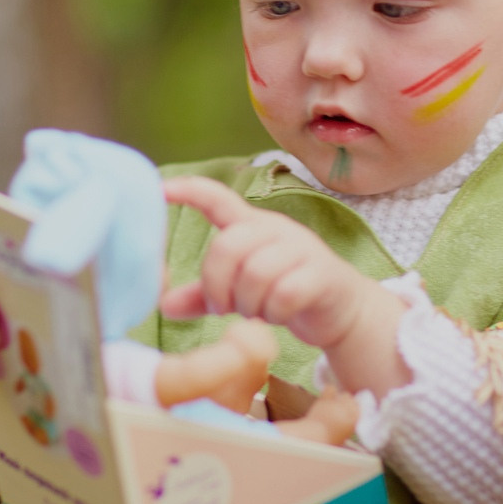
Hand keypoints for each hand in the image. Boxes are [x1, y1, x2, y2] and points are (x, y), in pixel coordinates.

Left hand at [161, 175, 370, 349]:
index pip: (217, 198)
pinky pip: (284, 294)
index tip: (160, 188)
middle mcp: (276, 229)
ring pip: (255, 273)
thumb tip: (165, 304)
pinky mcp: (321, 273)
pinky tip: (279, 315)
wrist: (343, 309)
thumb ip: (206, 295)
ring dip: (248, 303)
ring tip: (257, 311)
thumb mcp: (241, 292)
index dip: (189, 190)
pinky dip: (274, 312)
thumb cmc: (286, 292)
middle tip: (225, 307)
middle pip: (228, 246)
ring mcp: (301, 249)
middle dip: (218, 285)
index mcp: (252, 226)